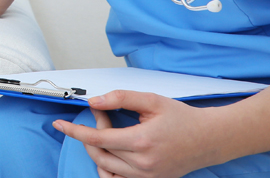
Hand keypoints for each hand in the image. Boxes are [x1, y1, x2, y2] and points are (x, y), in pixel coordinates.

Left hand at [52, 91, 221, 177]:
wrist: (209, 139)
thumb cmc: (182, 119)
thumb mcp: (151, 100)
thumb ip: (120, 98)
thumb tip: (94, 101)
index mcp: (141, 141)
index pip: (96, 138)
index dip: (75, 131)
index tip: (60, 124)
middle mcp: (142, 164)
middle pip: (98, 152)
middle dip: (89, 134)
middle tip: (99, 115)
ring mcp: (147, 177)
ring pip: (106, 168)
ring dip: (96, 150)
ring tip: (104, 133)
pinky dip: (107, 169)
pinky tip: (107, 155)